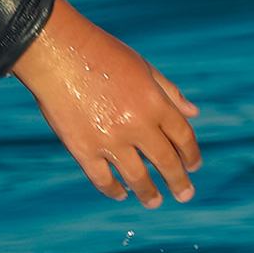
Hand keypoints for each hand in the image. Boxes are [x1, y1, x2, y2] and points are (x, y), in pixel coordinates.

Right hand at [11, 0, 201, 206]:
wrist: (58, 51)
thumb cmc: (103, 54)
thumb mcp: (144, 67)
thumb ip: (170, 92)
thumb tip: (194, 113)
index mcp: (156, 103)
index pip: (183, 137)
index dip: (191, 155)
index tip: (195, 167)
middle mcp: (137, 125)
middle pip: (165, 161)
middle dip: (179, 181)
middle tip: (185, 195)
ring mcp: (110, 140)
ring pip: (136, 177)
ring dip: (149, 193)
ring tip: (155, 201)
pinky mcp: (82, 149)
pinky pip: (102, 179)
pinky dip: (112, 189)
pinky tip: (121, 193)